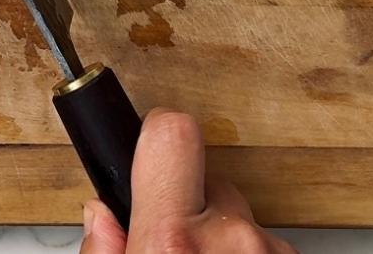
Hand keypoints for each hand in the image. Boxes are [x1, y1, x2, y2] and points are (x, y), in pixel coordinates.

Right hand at [80, 110, 296, 253]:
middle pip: (211, 183)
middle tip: (177, 249)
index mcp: (171, 242)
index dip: (158, 131)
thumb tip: (102, 218)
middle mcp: (229, 241)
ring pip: (241, 220)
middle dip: (193, 206)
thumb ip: (103, 252)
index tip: (152, 141)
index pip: (173, 134)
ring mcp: (270, 253)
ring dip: (224, 242)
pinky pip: (267, 246)